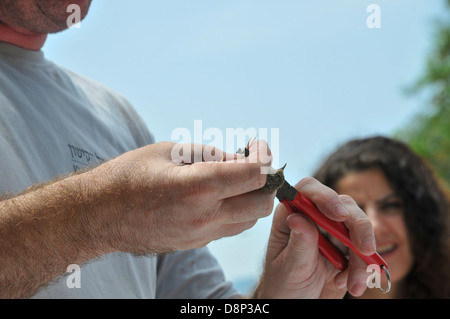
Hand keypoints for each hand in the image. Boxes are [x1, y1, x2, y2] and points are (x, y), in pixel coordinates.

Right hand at [87, 140, 275, 254]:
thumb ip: (210, 154)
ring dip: (252, 197)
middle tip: (253, 163)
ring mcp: (201, 234)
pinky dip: (235, 210)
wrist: (99, 215)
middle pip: (261, 204)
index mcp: (197, 187)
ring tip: (235, 177)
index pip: (254, 175)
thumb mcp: (169, 151)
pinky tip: (219, 194)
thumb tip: (240, 159)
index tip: (257, 144)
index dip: (264, 156)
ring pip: (249, 220)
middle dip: (266, 181)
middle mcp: (204, 216)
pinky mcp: (195, 243)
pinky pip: (230, 228)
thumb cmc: (128, 176)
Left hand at [254, 177, 375, 298]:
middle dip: (357, 227)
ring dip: (362, 257)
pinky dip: (363, 269)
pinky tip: (350, 284)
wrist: (295, 305)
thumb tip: (297, 217)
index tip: (338, 215)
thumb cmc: (283, 285)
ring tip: (352, 284)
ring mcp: (332, 233)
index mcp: (292, 215)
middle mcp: (313, 218)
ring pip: (358, 228)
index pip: (308, 191)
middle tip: (365, 249)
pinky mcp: (347, 249)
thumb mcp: (289, 267)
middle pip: (342, 206)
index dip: (324, 196)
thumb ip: (298, 244)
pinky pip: (364, 251)